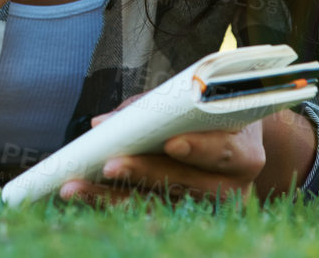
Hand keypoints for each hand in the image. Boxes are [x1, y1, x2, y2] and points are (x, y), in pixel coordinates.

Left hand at [55, 95, 313, 204]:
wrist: (234, 140)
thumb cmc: (208, 112)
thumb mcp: (192, 101)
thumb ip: (151, 107)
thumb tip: (102, 123)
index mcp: (243, 153)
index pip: (223, 151)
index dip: (199, 148)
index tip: (172, 143)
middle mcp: (231, 188)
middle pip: (185, 184)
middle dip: (144, 173)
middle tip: (108, 164)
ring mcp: (206, 208)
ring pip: (158, 205)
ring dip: (112, 197)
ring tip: (74, 188)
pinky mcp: (181, 218)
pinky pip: (143, 212)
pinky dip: (110, 203)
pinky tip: (82, 197)